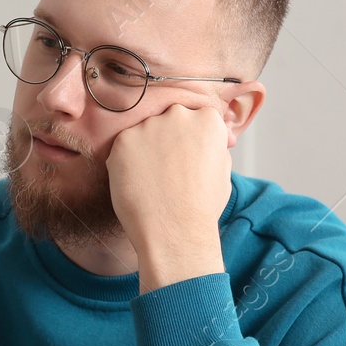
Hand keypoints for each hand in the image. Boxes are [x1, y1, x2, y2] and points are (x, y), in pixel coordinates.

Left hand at [104, 103, 231, 292]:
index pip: (195, 117)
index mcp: (208, 119)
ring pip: (144, 133)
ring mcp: (148, 126)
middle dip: (168, 140)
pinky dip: (126, 162)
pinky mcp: (123, 141)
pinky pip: (123, 147)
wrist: (174, 231)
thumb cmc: (201, 207)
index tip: (186, 159)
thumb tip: (207, 138)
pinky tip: (137, 183)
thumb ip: (213, 146)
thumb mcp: (222, 170)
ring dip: (146, 150)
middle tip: (167, 170)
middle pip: (169, 120)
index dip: (189, 140)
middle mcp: (178, 115)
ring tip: (152, 181)